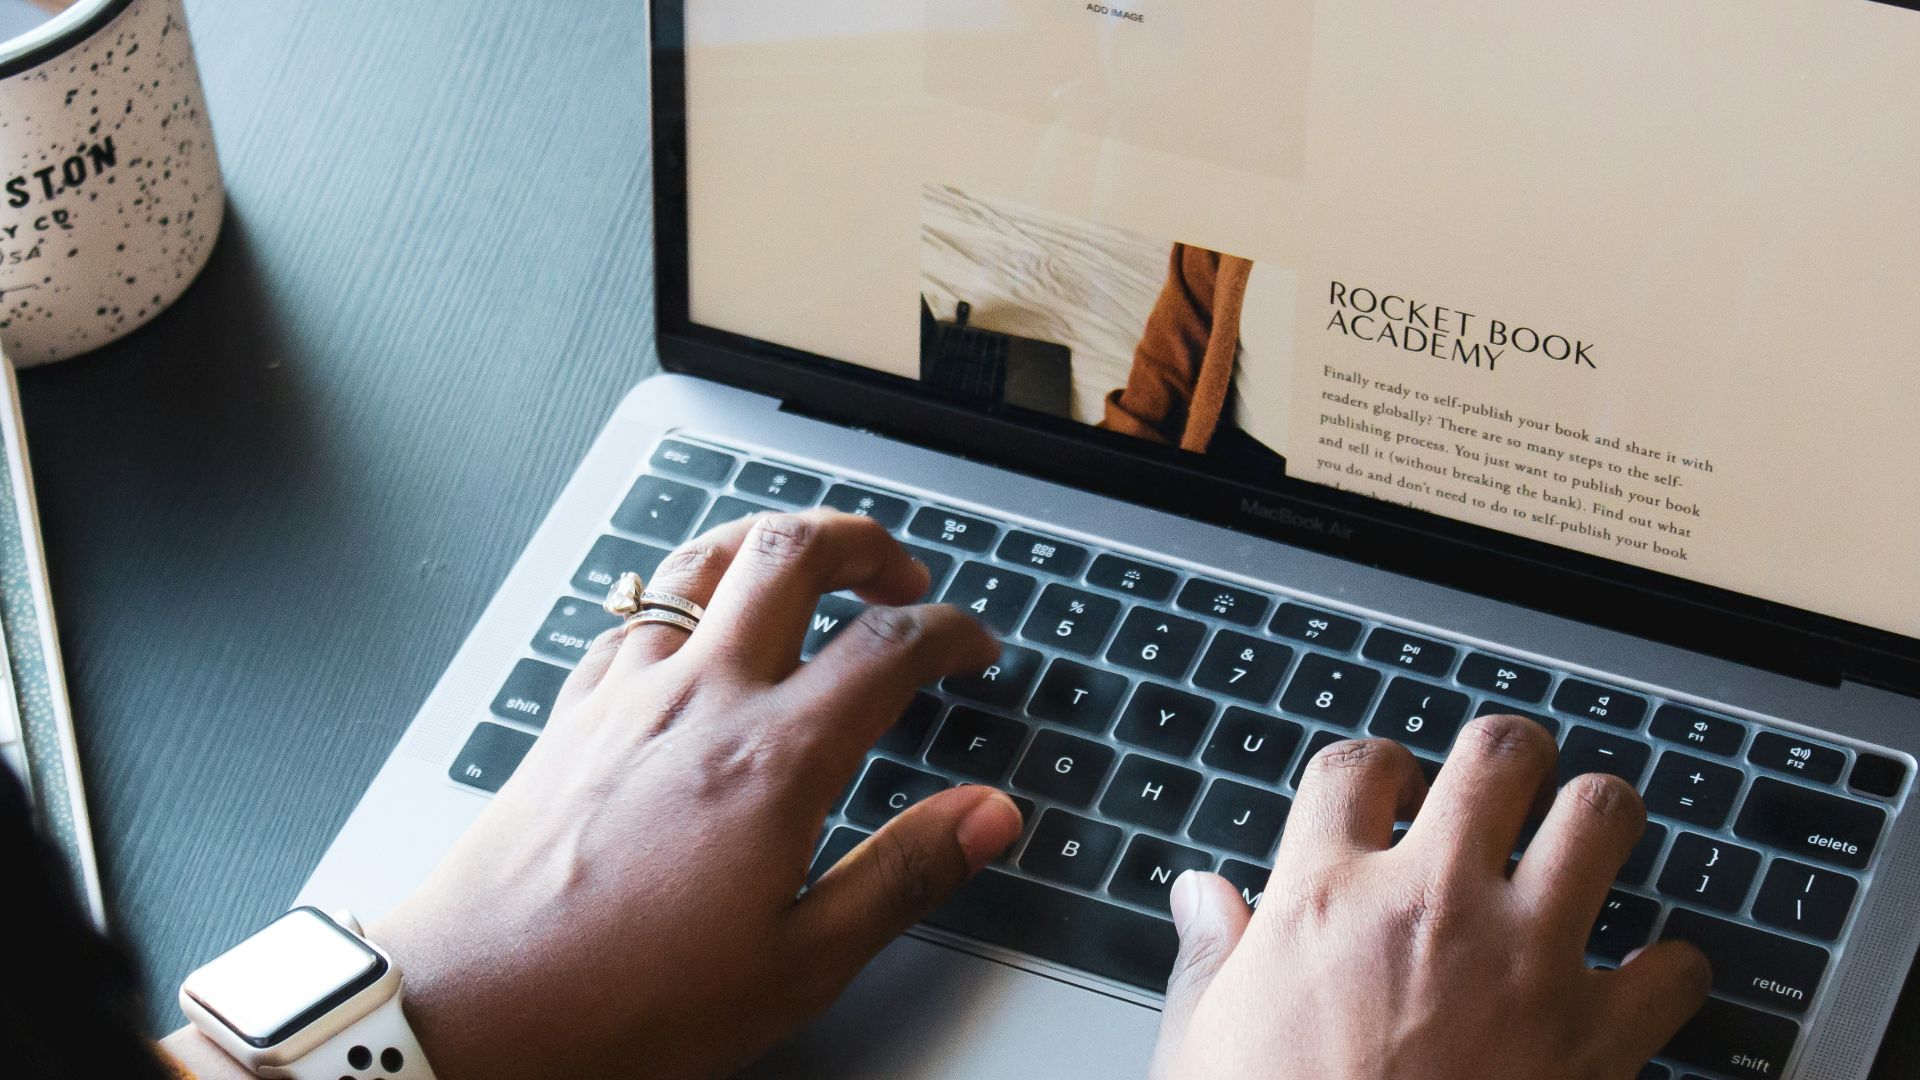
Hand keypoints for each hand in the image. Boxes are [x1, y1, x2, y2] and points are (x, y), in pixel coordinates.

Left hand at [356, 511, 1018, 1077]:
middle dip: (863, 541)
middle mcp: (699, 699)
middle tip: (900, 573)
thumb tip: (989, 816)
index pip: (888, 648)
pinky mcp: (571, 715)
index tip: (973, 646)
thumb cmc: (625, 1002)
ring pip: (702, 560)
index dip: (950, 630)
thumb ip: (903, 874)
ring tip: (806, 565)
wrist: (471, 1009)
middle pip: (792, 554)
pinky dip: (682, 595)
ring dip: (770, 543)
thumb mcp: (799, 963)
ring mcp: (626, 696)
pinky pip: (632, 614)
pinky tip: (691, 628)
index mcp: (772, 759)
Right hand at [1150, 715, 1710, 1079]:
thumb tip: (1202, 896)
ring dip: (1598, 821)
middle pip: (1497, 755)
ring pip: (1602, 816)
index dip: (1378, 765)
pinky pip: (1674, 968)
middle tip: (1509, 782)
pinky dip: (1671, 971)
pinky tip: (1648, 980)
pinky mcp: (1597, 1039)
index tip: (1390, 790)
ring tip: (1586, 838)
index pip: (1356, 766)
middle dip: (1510, 756)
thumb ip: (1210, 957)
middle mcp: (1431, 906)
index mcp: (1324, 901)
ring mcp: (1524, 963)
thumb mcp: (1203, 1045)